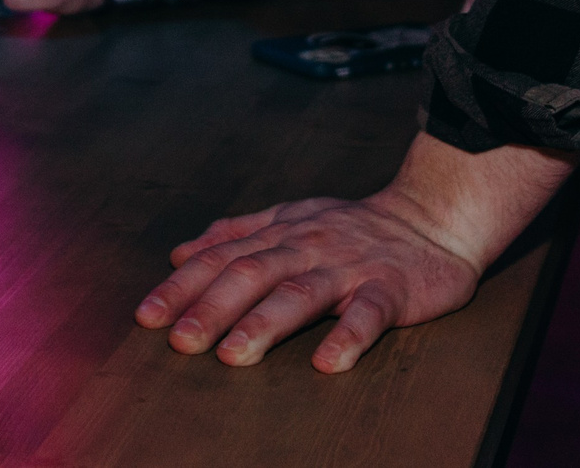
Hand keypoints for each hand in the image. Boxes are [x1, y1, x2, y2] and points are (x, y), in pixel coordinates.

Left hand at [134, 134, 577, 369]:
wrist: (431, 217)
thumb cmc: (354, 226)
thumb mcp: (289, 218)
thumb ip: (235, 234)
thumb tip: (181, 252)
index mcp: (279, 234)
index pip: (221, 259)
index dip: (183, 287)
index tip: (148, 316)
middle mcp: (307, 247)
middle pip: (252, 274)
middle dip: (212, 308)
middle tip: (181, 341)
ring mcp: (348, 267)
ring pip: (301, 293)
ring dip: (265, 324)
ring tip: (234, 354)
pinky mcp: (390, 288)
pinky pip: (368, 312)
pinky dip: (348, 336)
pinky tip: (328, 361)